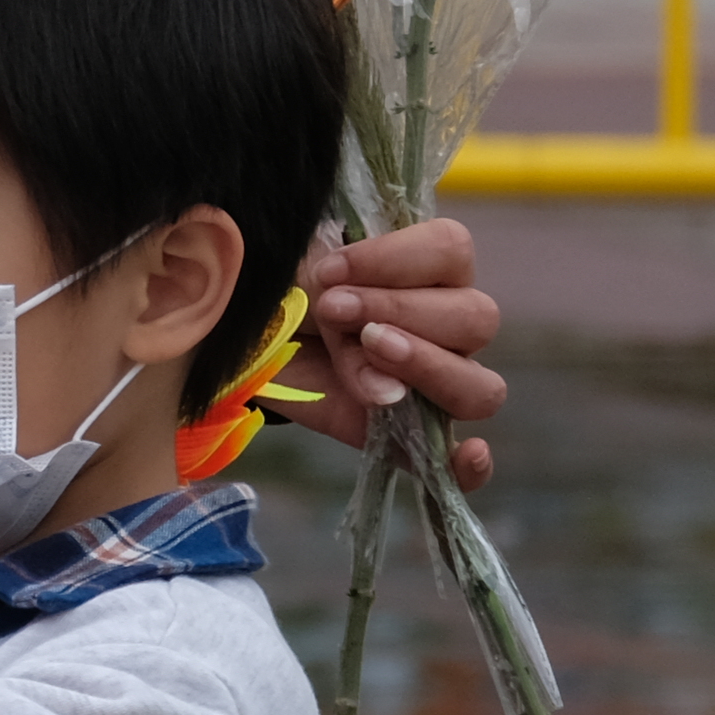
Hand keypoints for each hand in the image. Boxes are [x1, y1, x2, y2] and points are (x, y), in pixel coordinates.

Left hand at [300, 218, 504, 488]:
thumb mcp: (291, 268)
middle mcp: (446, 325)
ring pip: (479, 385)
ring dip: (425, 366)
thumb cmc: (274, 288)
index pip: (452, 250)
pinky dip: (469, 465)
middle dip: (398, 309)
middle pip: (476, 318)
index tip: (331, 270)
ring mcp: (434, 384)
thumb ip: (327, 288)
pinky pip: (457, 461)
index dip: (396, 259)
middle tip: (331, 308)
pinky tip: (468, 456)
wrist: (235, 336)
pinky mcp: (405, 436)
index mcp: (425, 266)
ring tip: (366, 350)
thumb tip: (375, 362)